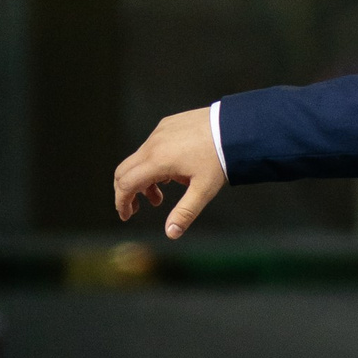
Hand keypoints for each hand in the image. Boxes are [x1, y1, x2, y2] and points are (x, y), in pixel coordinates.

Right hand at [114, 107, 225, 239]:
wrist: (236, 128)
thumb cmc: (220, 158)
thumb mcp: (204, 190)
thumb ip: (185, 212)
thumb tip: (170, 233)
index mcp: (158, 160)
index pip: (126, 183)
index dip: (122, 202)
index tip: (126, 215)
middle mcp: (153, 144)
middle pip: (124, 170)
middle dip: (127, 191)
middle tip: (138, 208)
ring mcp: (159, 132)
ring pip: (139, 159)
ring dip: (144, 179)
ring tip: (161, 194)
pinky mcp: (168, 124)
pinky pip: (152, 146)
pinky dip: (154, 163)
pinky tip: (173, 173)